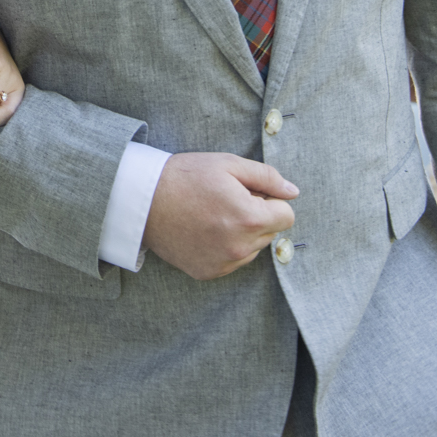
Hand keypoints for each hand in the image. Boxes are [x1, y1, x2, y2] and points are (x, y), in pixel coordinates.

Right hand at [142, 152, 297, 279]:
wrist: (143, 200)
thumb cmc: (186, 177)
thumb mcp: (228, 164)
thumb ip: (267, 177)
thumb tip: (293, 192)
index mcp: (249, 219)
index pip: (287, 216)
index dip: (270, 200)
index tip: (248, 192)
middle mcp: (240, 247)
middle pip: (270, 233)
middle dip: (257, 216)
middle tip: (226, 200)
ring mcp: (223, 264)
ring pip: (253, 249)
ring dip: (242, 234)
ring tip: (213, 215)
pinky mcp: (208, 272)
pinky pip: (232, 261)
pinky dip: (225, 247)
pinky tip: (204, 230)